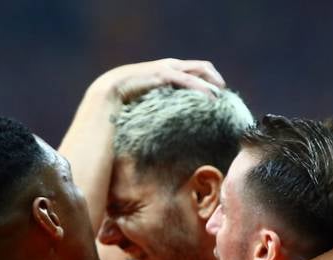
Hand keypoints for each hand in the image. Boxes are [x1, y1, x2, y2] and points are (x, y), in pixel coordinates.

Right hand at [91, 58, 225, 103]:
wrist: (107, 92)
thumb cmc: (124, 99)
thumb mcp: (147, 101)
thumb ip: (160, 104)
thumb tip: (165, 121)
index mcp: (166, 70)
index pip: (194, 70)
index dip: (208, 80)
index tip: (217, 95)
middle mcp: (169, 65)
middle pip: (202, 67)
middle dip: (215, 79)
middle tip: (225, 94)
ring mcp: (167, 68)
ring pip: (199, 70)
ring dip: (213, 82)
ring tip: (222, 96)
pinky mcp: (163, 75)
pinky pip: (188, 80)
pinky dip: (202, 88)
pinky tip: (211, 99)